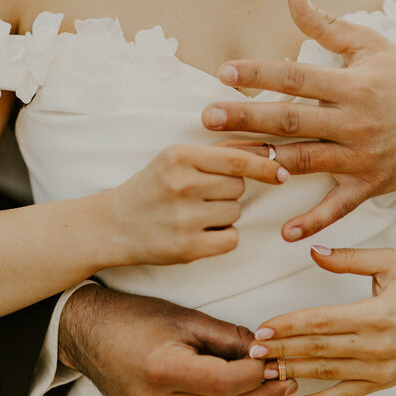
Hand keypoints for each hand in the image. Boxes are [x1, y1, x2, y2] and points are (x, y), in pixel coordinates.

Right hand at [58, 284, 296, 395]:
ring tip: (266, 384)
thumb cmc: (132, 318)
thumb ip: (228, 338)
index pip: (229, 382)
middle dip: (263, 395)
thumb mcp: (185, 318)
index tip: (277, 361)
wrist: (87, 333)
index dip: (260, 374)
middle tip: (285, 380)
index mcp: (164, 370)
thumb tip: (263, 351)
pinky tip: (232, 393)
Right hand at [103, 141, 288, 265]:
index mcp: (179, 156)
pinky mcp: (187, 248)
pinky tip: (199, 233)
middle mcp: (181, 185)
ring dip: (224, 214)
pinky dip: (222, 237)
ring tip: (193, 214)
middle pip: (238, 187)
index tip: (281, 173)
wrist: (113, 225)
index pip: (237, 160)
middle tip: (201, 196)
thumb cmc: (152, 187)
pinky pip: (231, 239)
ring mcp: (184, 218)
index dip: (264, 166)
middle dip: (229, 191)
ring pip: (235, 212)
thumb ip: (219, 151)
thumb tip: (266, 147)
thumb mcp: (176, 159)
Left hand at [201, 0, 395, 241]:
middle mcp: (354, 121)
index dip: (259, 74)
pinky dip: (314, 221)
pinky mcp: (370, 183)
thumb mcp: (370, 44)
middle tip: (208, 118)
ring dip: (265, 164)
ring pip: (305, 160)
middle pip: (292, 120)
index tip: (224, 73)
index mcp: (352, 84)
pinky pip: (338, 206)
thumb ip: (327, 25)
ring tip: (227, 165)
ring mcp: (361, 155)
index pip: (296, 78)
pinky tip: (285, 233)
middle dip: (248, 118)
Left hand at [248, 246, 395, 395]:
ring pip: (327, 373)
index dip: (289, 325)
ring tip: (265, 371)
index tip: (263, 328)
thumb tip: (313, 250)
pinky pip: (347, 395)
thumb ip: (350, 258)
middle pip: (319, 349)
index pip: (322, 321)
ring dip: (294, 372)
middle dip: (282, 350)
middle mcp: (377, 345)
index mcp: (376, 314)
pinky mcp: (384, 383)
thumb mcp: (390, 263)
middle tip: (252, 352)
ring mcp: (380, 368)